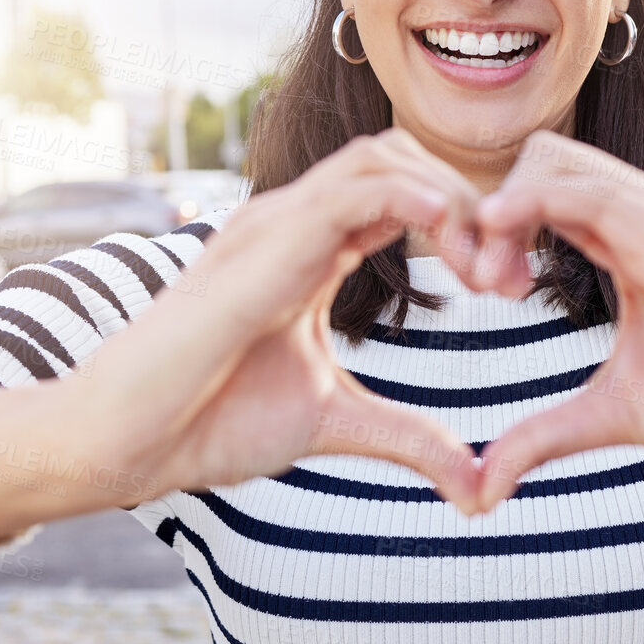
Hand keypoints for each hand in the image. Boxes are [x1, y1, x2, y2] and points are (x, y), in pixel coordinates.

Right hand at [68, 127, 489, 513]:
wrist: (130, 440)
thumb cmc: (210, 421)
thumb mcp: (335, 422)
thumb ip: (408, 437)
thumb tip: (477, 484)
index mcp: (310, 248)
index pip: (406, 196)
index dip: (469, 228)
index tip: (513, 287)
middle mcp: (292, 222)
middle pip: (405, 161)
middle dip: (473, 207)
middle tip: (513, 279)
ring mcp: (274, 224)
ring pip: (383, 158)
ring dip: (452, 201)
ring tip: (489, 268)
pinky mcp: (262, 245)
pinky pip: (349, 190)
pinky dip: (411, 198)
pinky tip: (452, 234)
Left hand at [467, 130, 643, 509]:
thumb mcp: (615, 414)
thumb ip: (546, 433)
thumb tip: (481, 486)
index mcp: (633, 239)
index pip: (543, 189)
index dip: (494, 226)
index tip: (476, 288)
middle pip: (540, 158)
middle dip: (487, 208)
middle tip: (476, 283)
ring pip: (553, 161)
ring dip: (500, 213)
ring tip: (489, 284)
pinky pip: (590, 192)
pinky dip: (530, 210)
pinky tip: (506, 266)